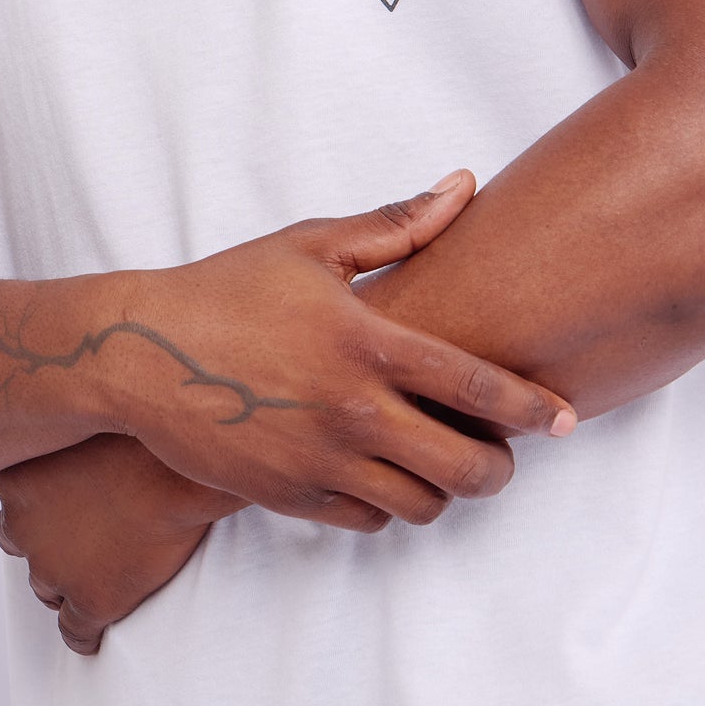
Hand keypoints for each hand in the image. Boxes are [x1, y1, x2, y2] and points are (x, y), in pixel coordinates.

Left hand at [0, 432, 241, 654]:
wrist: (180, 468)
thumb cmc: (141, 429)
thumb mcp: (85, 412)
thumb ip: (67, 426)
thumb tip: (72, 411)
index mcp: (15, 475)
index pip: (9, 493)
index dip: (37, 492)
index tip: (62, 486)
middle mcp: (23, 524)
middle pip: (18, 539)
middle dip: (43, 536)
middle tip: (79, 526)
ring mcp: (55, 567)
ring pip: (46, 586)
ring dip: (65, 578)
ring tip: (98, 568)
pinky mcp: (92, 601)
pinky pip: (76, 632)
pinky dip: (84, 633)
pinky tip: (98, 630)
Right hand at [101, 171, 576, 532]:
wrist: (138, 353)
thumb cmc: (227, 288)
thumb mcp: (311, 244)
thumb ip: (397, 222)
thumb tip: (465, 185)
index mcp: (369, 342)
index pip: (480, 387)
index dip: (535, 408)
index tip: (566, 418)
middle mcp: (353, 410)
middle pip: (467, 468)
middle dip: (499, 467)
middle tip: (499, 452)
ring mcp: (321, 460)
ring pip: (422, 506)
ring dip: (443, 489)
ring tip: (439, 462)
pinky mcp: (289, 496)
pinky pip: (368, 521)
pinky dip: (387, 506)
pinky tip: (380, 473)